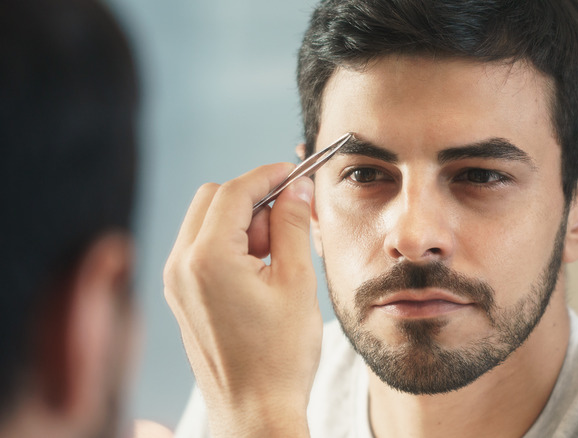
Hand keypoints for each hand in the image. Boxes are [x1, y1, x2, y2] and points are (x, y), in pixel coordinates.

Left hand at [163, 163, 320, 436]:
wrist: (255, 412)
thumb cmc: (280, 357)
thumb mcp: (297, 283)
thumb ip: (292, 226)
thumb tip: (295, 189)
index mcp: (207, 259)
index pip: (235, 191)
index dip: (269, 175)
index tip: (296, 173)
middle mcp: (180, 266)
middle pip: (213, 199)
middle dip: (253, 198)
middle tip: (290, 218)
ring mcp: (176, 283)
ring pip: (205, 222)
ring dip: (242, 221)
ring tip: (279, 255)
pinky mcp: (181, 296)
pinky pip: (201, 249)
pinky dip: (230, 244)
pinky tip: (261, 270)